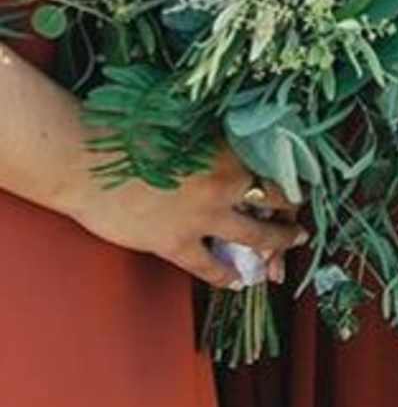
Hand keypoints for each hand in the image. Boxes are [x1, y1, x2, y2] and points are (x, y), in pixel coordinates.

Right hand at [62, 147, 305, 287]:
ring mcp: (203, 216)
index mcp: (232, 149)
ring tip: (282, 255)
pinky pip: (210, 266)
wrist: (88, 161)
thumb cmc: (132, 132)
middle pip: (276, 204)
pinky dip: (226, 275)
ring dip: (273, 248)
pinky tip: (236, 281)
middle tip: (298, 232)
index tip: (298, 193)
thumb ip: (217, 140)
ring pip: (254, 237)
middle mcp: (226, 182)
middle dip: (289, 220)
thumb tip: (237, 150)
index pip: (278, 168)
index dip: (292, 184)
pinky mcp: (175, 242)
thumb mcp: (188, 126)